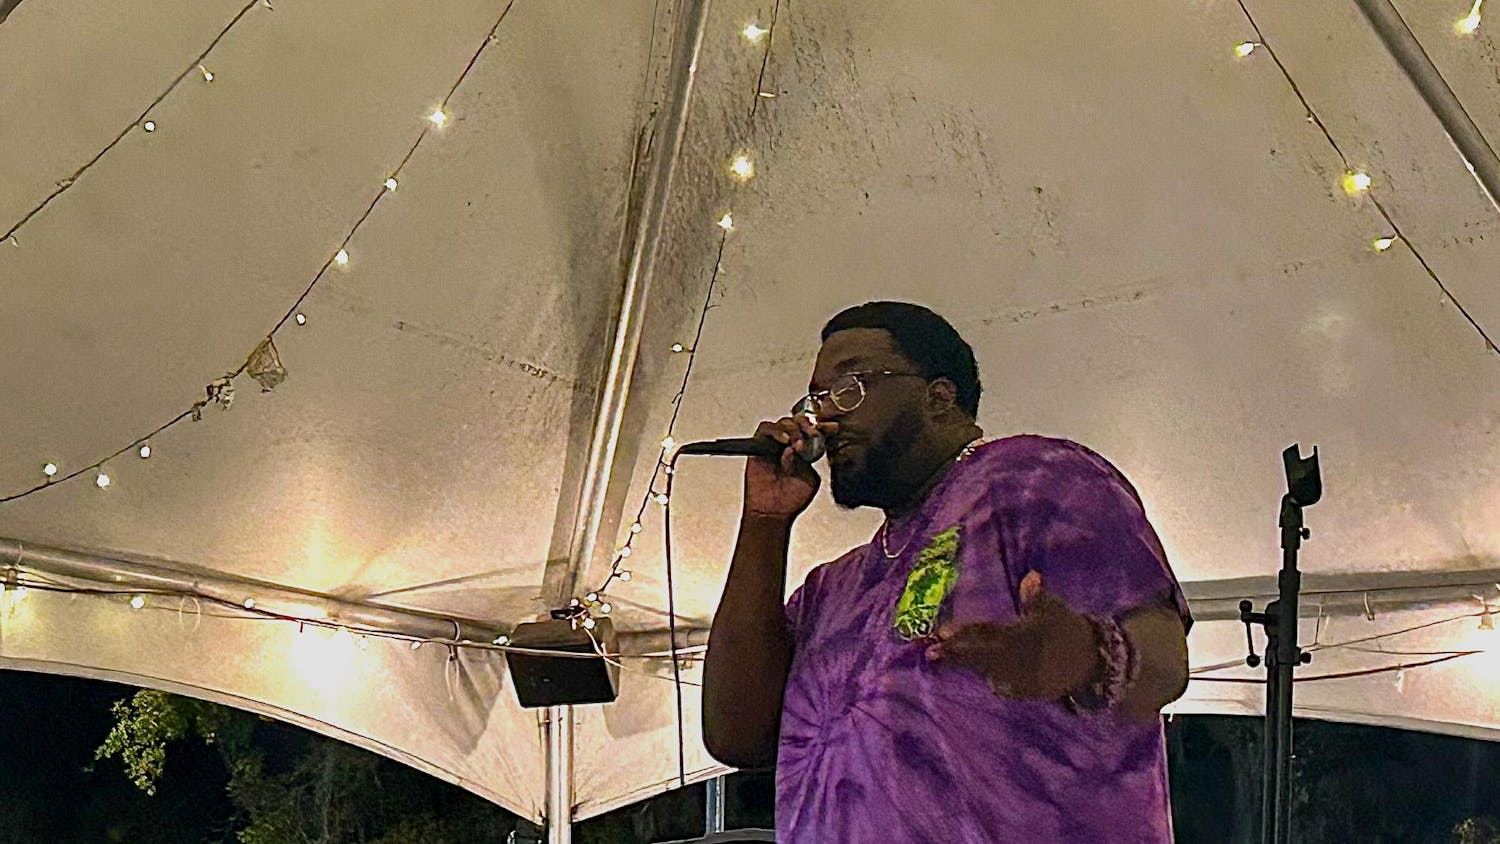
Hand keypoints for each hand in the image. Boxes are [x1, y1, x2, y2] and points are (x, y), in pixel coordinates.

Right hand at [742, 416, 838, 519]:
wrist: (772, 512)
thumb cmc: (790, 500)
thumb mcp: (810, 479)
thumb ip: (808, 461)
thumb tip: (801, 446)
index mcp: (805, 452)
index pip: (814, 432)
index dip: (822, 427)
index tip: (831, 427)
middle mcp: (790, 446)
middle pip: (799, 421)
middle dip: (807, 424)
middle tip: (811, 433)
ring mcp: (775, 445)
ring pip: (783, 422)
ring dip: (792, 428)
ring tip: (796, 441)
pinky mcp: (759, 446)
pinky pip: (764, 429)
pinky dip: (775, 431)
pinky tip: (784, 441)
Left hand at [925, 572, 1101, 700]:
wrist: (1094, 664)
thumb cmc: (1070, 630)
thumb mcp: (1055, 609)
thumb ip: (1037, 596)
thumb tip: (1030, 577)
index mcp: (1019, 638)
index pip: (983, 634)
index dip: (960, 633)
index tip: (939, 633)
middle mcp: (1014, 661)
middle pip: (978, 656)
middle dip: (954, 654)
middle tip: (931, 653)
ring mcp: (1019, 680)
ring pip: (987, 671)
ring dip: (968, 665)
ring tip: (946, 659)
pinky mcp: (1026, 692)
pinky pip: (1002, 685)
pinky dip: (990, 677)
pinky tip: (982, 673)